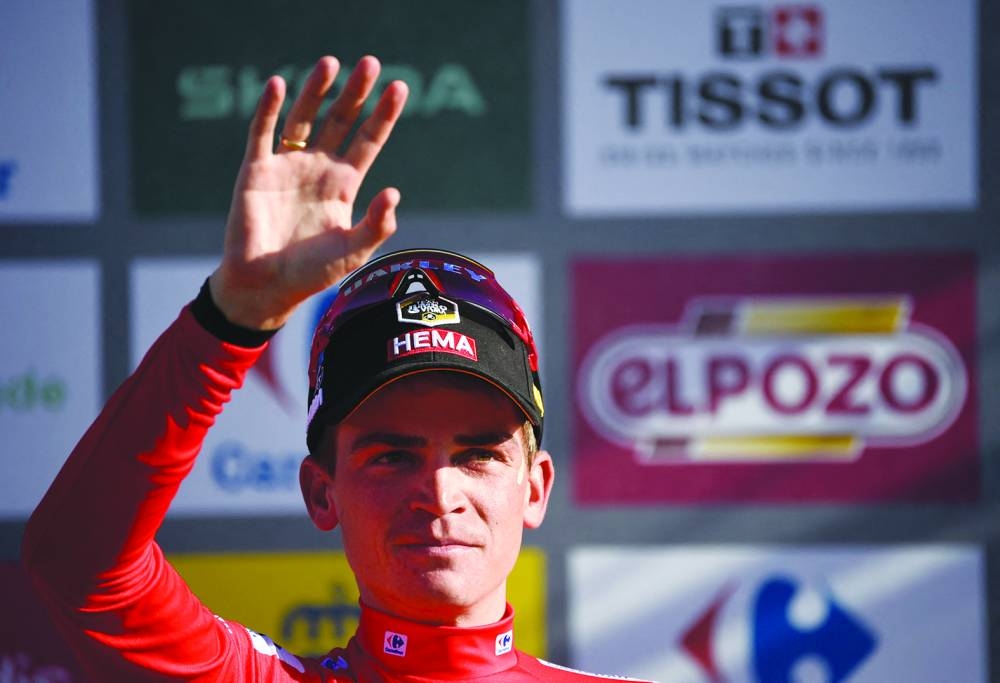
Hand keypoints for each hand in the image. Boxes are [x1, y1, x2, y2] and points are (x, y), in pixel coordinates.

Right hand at [209, 56, 408, 329]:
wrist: (265, 286)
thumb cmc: (311, 274)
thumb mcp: (352, 251)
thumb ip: (376, 225)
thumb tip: (394, 192)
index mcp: (344, 185)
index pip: (368, 140)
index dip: (383, 115)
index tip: (400, 88)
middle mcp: (318, 168)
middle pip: (340, 120)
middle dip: (355, 92)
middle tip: (370, 63)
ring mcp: (287, 166)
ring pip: (303, 118)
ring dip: (316, 90)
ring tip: (331, 62)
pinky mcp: (256, 170)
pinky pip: (262, 132)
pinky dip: (269, 109)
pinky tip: (278, 84)